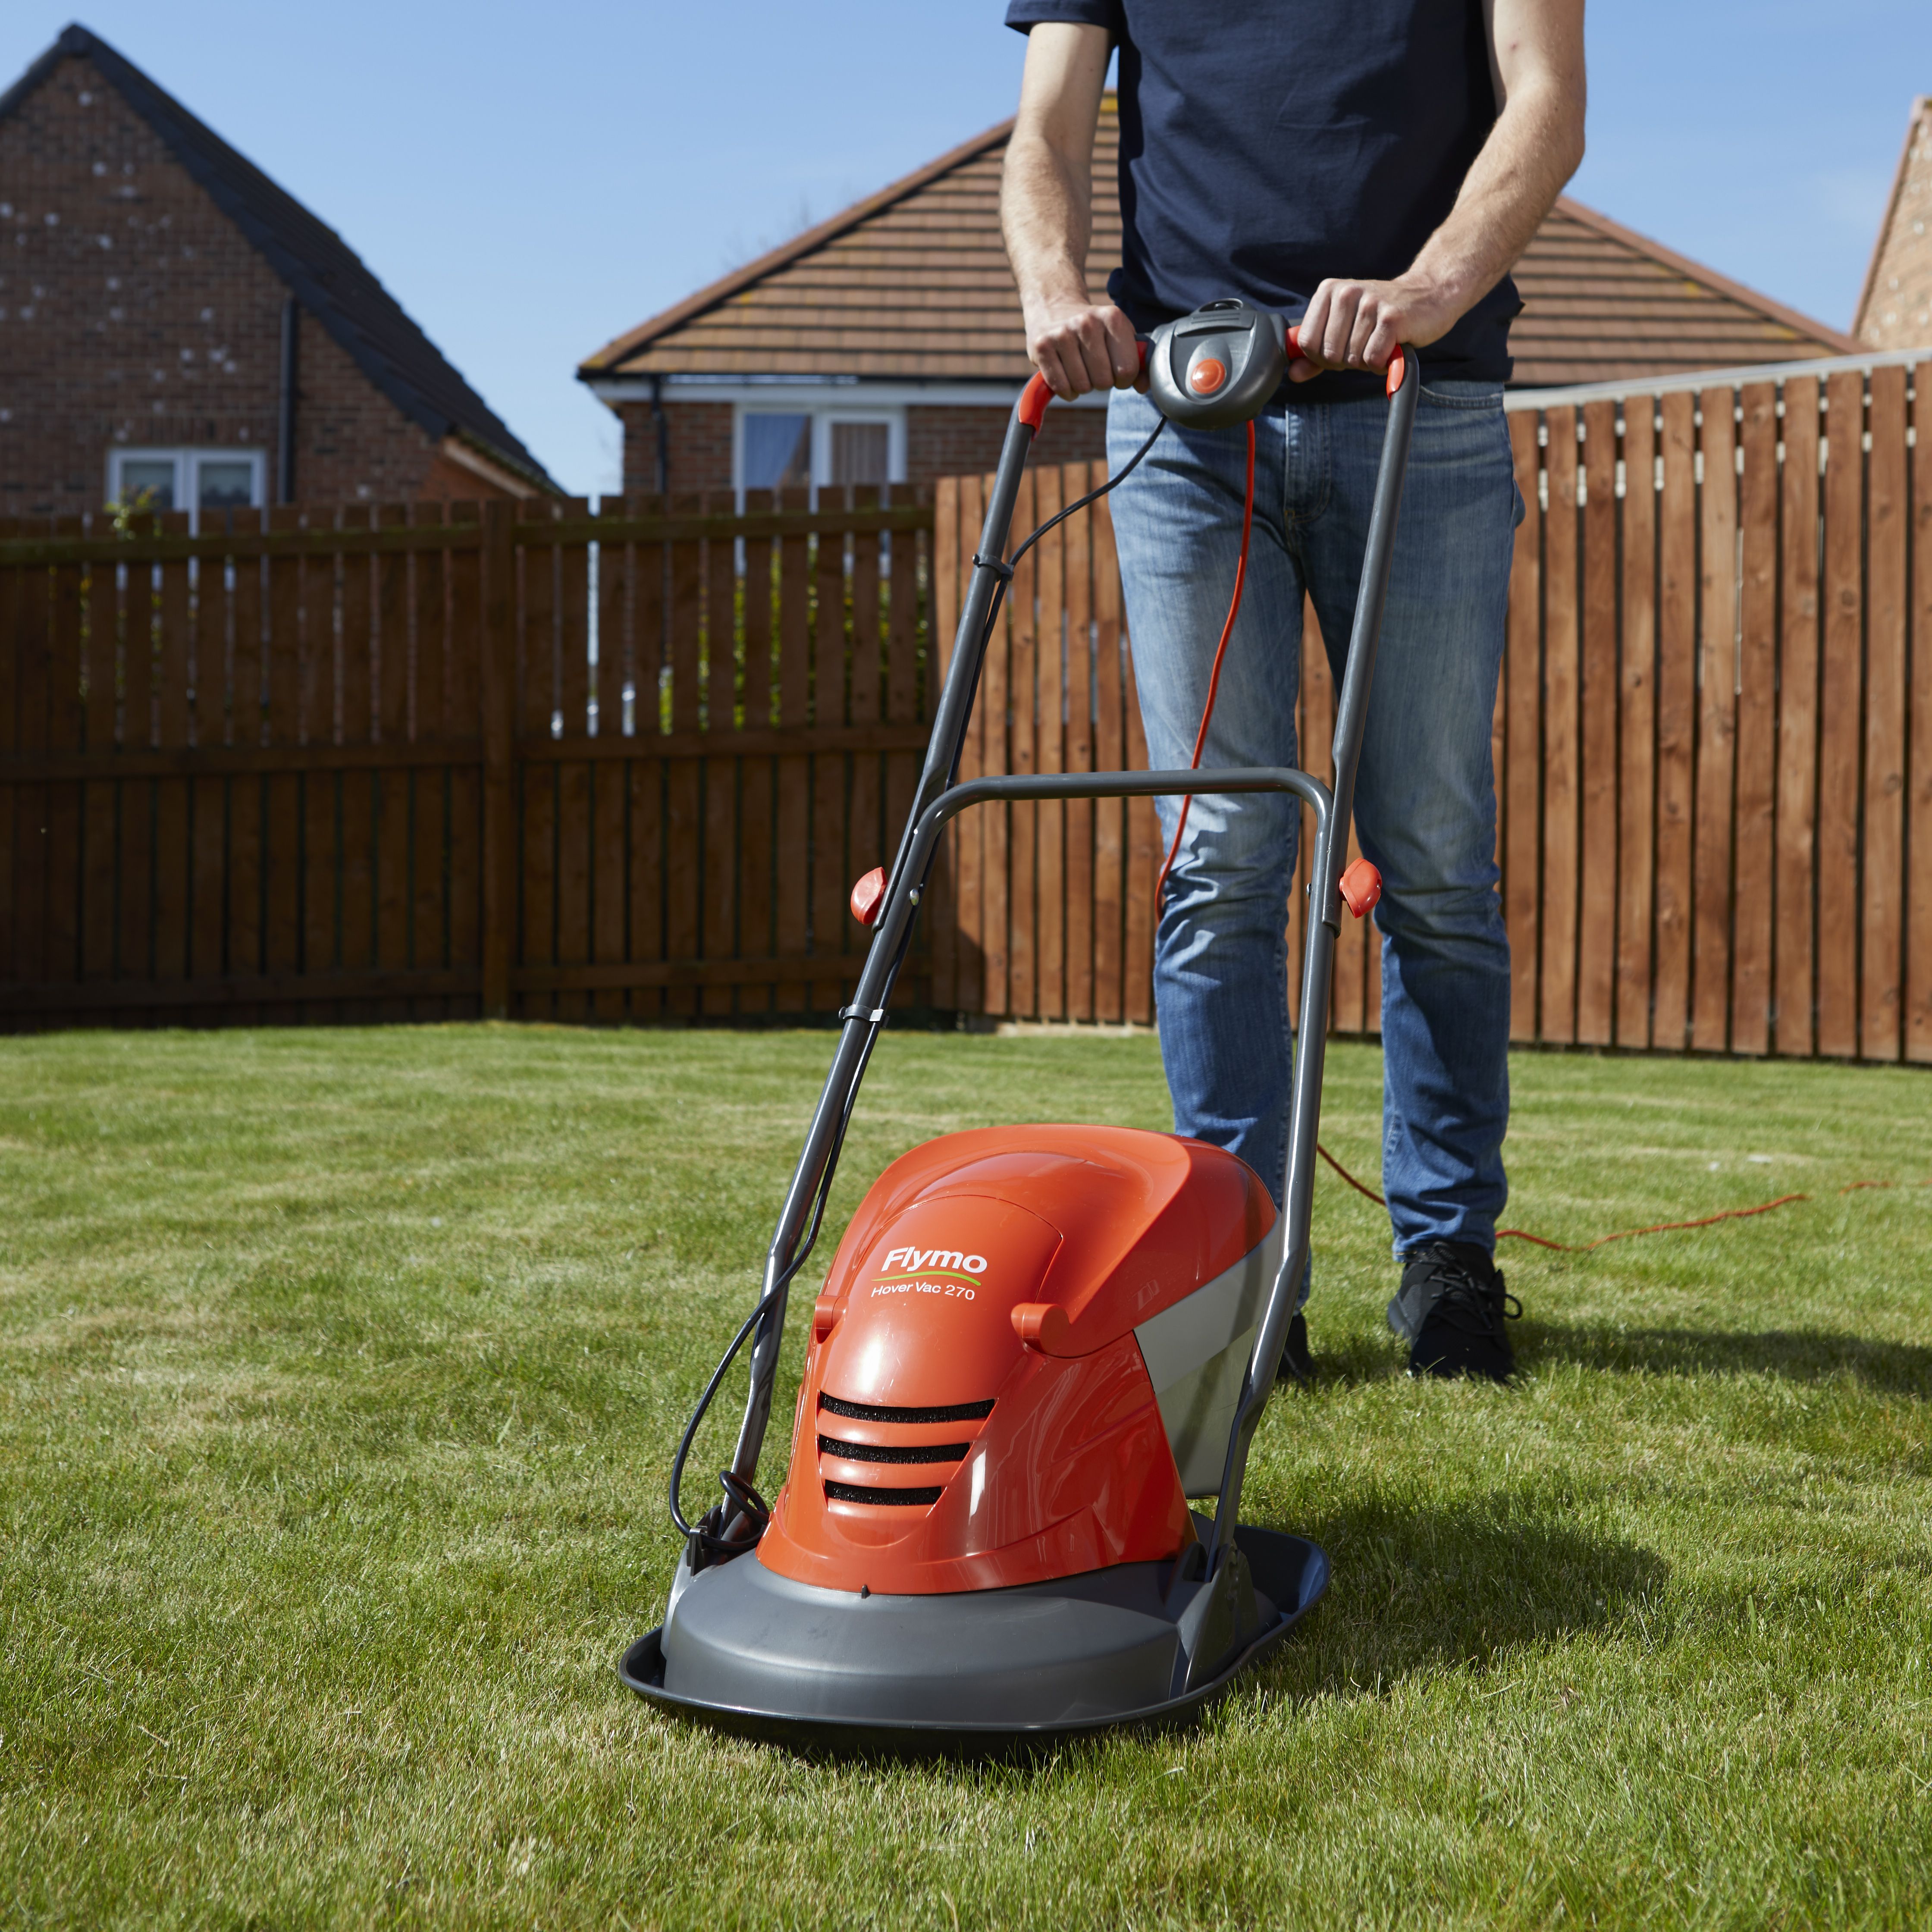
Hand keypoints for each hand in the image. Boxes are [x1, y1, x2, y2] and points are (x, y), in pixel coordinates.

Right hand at [1022, 291, 1146, 399]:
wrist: (1053, 305)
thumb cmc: (1092, 328)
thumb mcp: (1118, 335)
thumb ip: (1135, 360)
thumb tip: (1144, 387)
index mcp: (1112, 318)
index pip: (1127, 369)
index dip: (1123, 380)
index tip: (1116, 373)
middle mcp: (1087, 323)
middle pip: (1104, 381)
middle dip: (1101, 382)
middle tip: (1094, 368)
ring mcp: (1062, 334)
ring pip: (1082, 386)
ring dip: (1082, 386)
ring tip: (1079, 368)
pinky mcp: (1042, 346)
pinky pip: (1061, 387)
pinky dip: (1066, 390)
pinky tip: (1066, 375)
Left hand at [1289, 275, 1462, 382]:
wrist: (1430, 295)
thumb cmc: (1382, 315)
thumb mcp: (1344, 329)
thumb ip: (1315, 353)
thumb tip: (1292, 374)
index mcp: (1328, 291)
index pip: (1307, 342)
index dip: (1322, 357)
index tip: (1341, 349)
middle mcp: (1346, 293)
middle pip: (1329, 354)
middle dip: (1347, 361)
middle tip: (1366, 345)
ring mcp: (1370, 303)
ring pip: (1353, 359)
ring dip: (1368, 361)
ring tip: (1380, 342)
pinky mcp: (1392, 318)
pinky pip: (1373, 359)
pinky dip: (1382, 363)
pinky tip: (1392, 347)